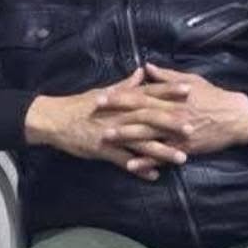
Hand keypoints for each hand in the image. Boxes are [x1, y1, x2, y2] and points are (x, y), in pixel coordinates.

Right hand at [23, 70, 174, 181]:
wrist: (55, 119)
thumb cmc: (81, 104)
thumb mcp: (104, 91)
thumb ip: (127, 84)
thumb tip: (143, 71)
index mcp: (123, 100)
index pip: (150, 92)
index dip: (169, 91)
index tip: (189, 89)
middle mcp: (120, 115)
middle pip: (150, 117)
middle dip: (171, 123)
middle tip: (192, 128)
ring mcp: (112, 133)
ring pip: (141, 142)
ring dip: (162, 150)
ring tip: (182, 158)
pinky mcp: (103, 149)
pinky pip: (125, 161)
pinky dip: (140, 169)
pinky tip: (155, 176)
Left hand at [96, 62, 247, 157]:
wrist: (236, 117)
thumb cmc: (214, 96)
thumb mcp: (192, 80)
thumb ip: (167, 76)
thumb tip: (146, 67)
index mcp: (171, 97)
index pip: (141, 94)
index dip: (120, 96)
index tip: (101, 96)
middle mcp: (172, 113)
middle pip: (139, 113)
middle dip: (116, 114)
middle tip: (94, 115)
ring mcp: (177, 132)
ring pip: (148, 134)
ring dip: (125, 136)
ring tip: (105, 138)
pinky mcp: (184, 148)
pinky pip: (162, 155)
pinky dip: (146, 161)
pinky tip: (130, 165)